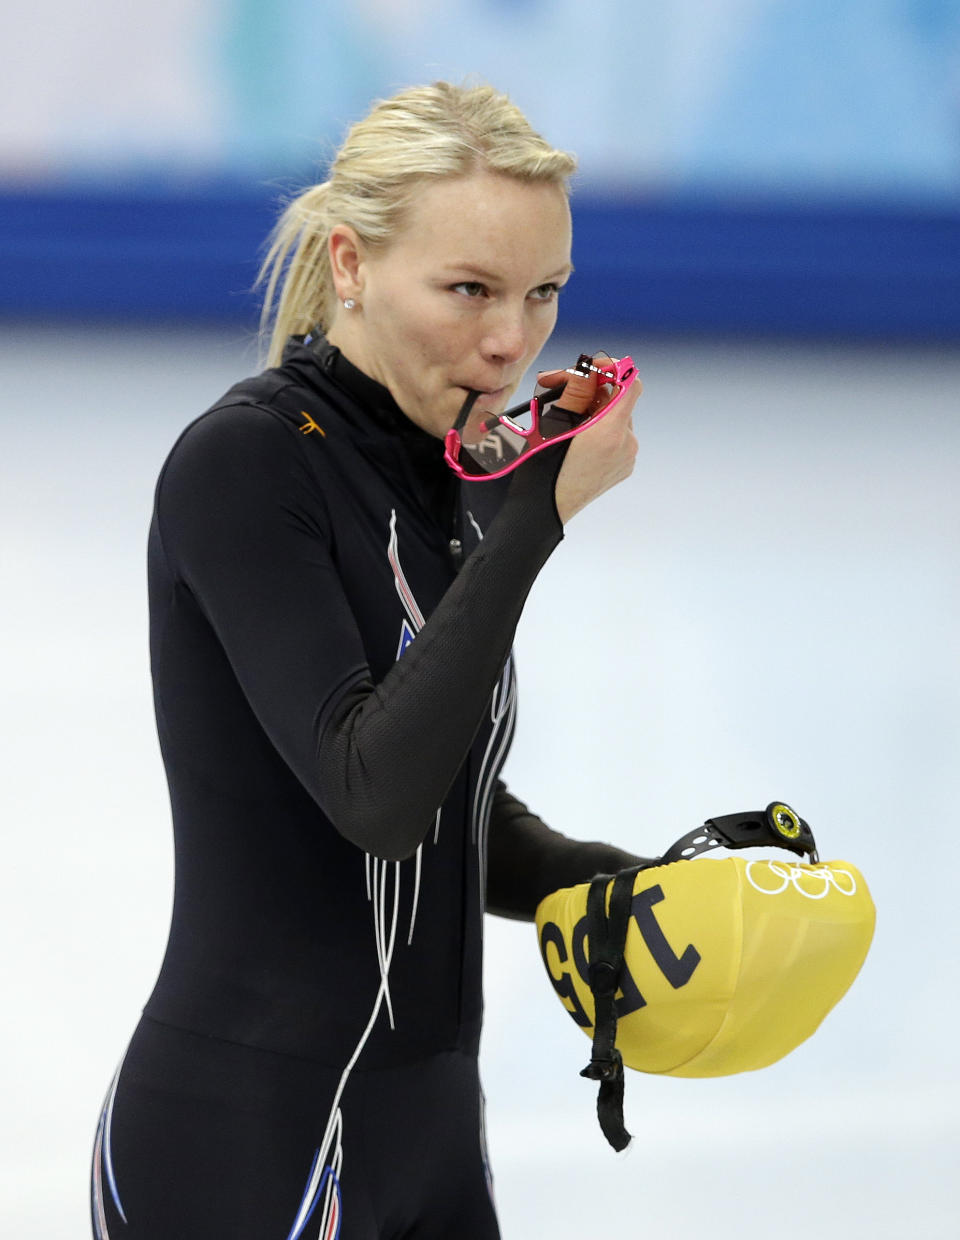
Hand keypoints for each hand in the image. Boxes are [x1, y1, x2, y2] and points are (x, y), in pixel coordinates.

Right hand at [536, 364, 640, 523]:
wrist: (543, 511)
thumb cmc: (542, 469)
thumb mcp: (553, 423)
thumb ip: (578, 392)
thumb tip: (592, 369)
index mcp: (610, 432)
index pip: (630, 384)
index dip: (613, 369)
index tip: (592, 368)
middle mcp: (625, 445)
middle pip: (618, 401)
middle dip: (590, 390)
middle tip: (557, 387)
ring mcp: (626, 459)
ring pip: (615, 419)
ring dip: (591, 410)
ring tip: (561, 415)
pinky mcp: (622, 469)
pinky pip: (615, 438)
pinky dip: (598, 429)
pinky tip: (574, 435)